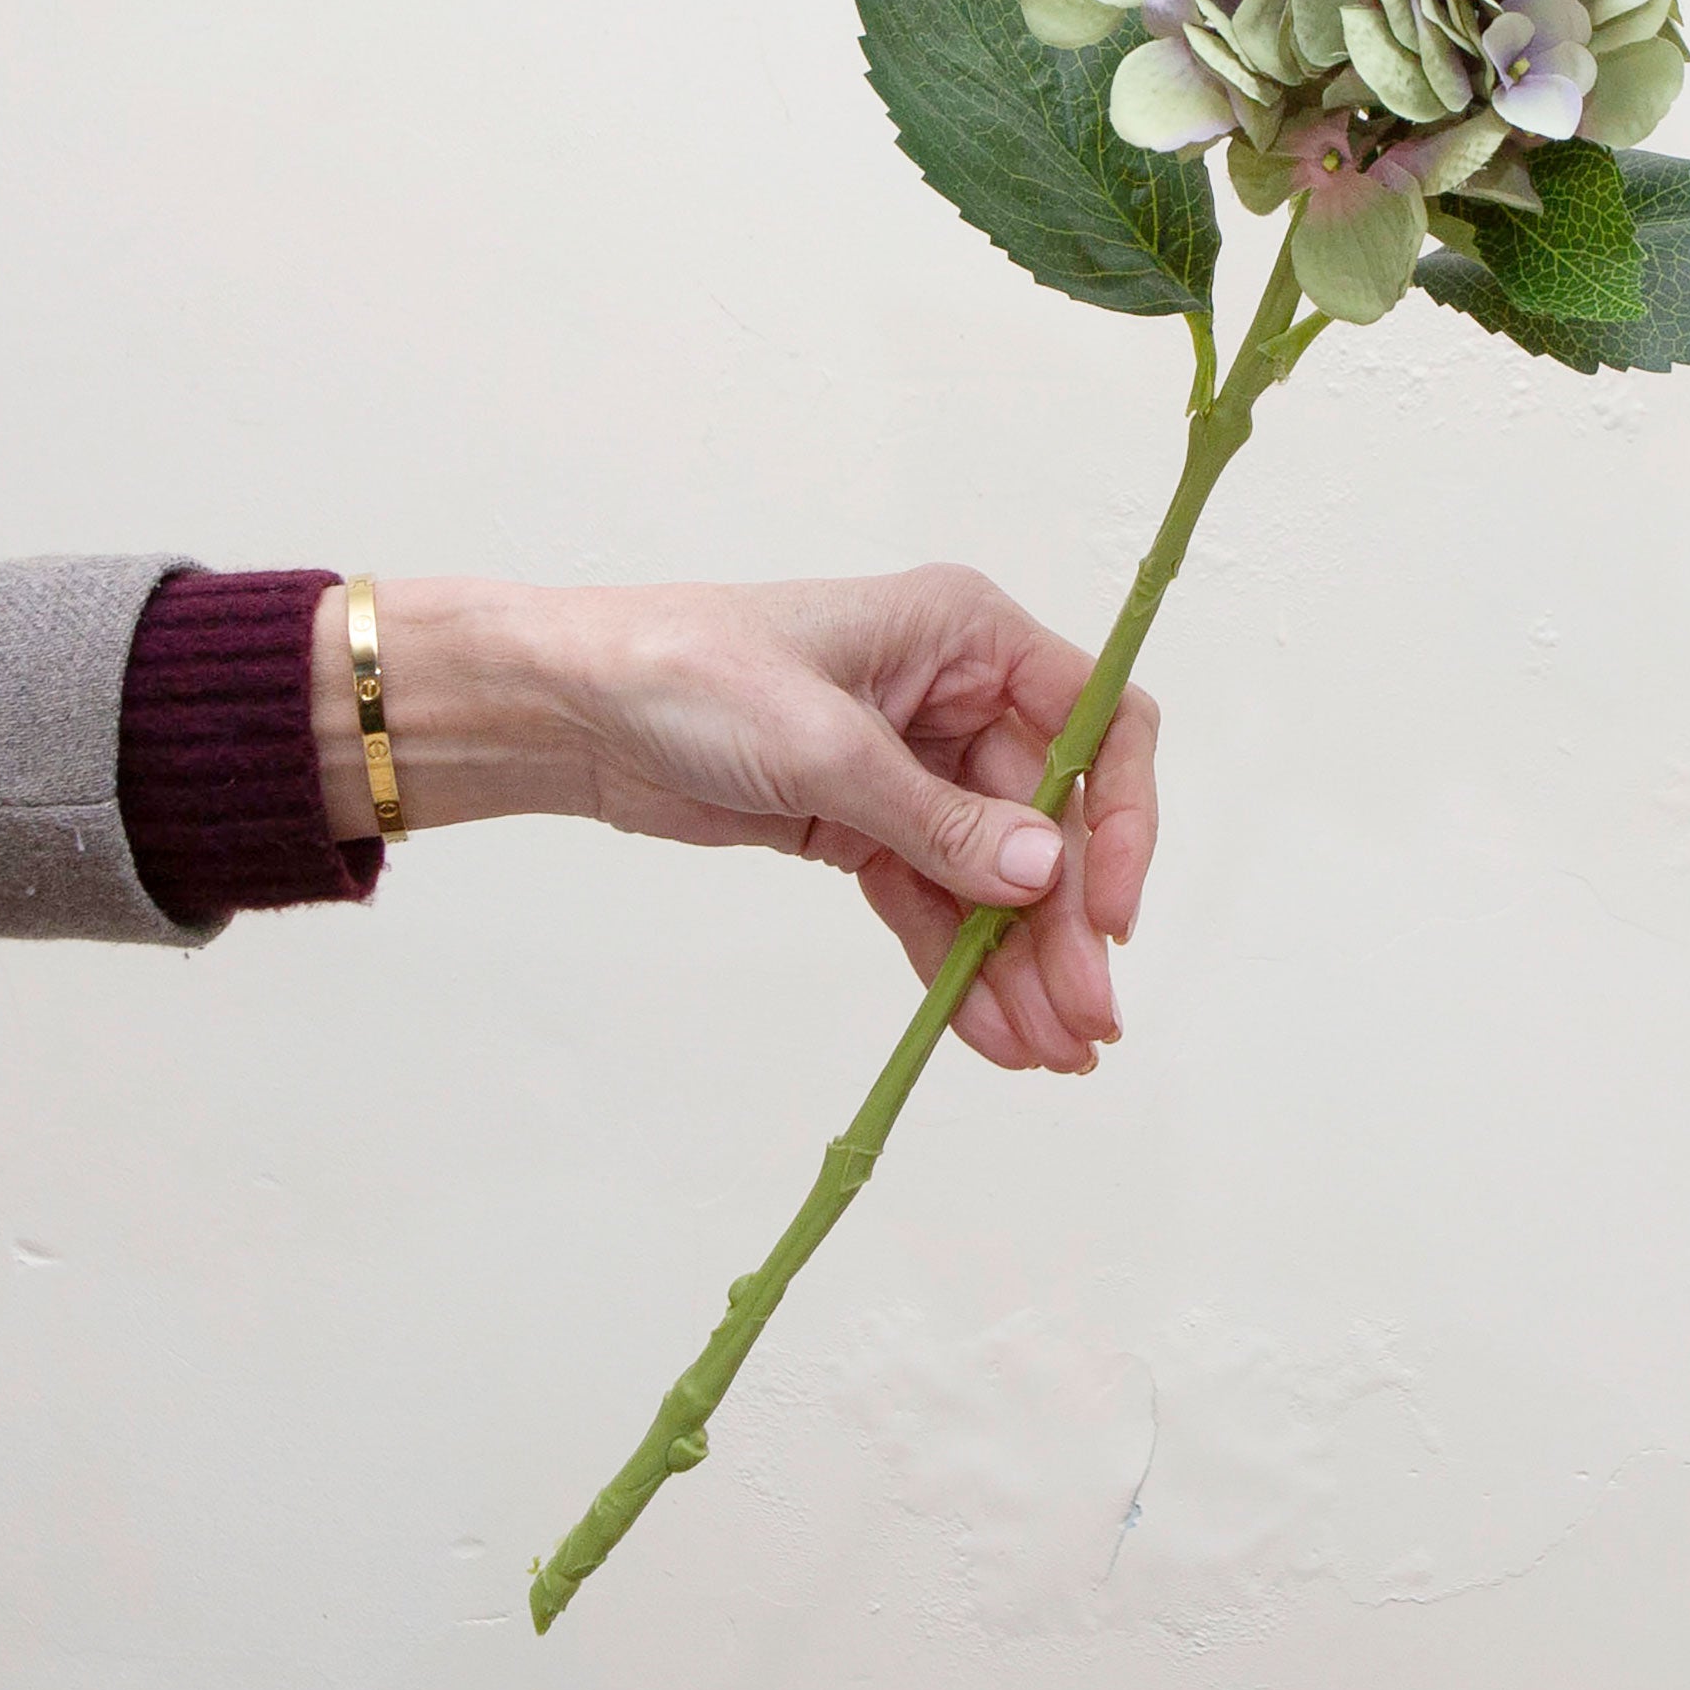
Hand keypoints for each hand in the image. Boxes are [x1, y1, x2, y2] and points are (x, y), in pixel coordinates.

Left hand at [312, 567, 1157, 1073]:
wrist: (569, 710)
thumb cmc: (684, 673)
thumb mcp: (821, 743)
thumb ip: (939, 818)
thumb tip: (1044, 871)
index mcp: (966, 636)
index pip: (1096, 722)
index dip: (1120, 818)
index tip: (1110, 912)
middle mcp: (955, 697)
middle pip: (1050, 820)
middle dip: (1067, 924)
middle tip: (1084, 1023)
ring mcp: (910, 767)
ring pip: (995, 876)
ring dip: (1021, 963)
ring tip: (1047, 1053)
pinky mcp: (861, 826)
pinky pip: (933, 902)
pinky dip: (959, 965)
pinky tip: (989, 1032)